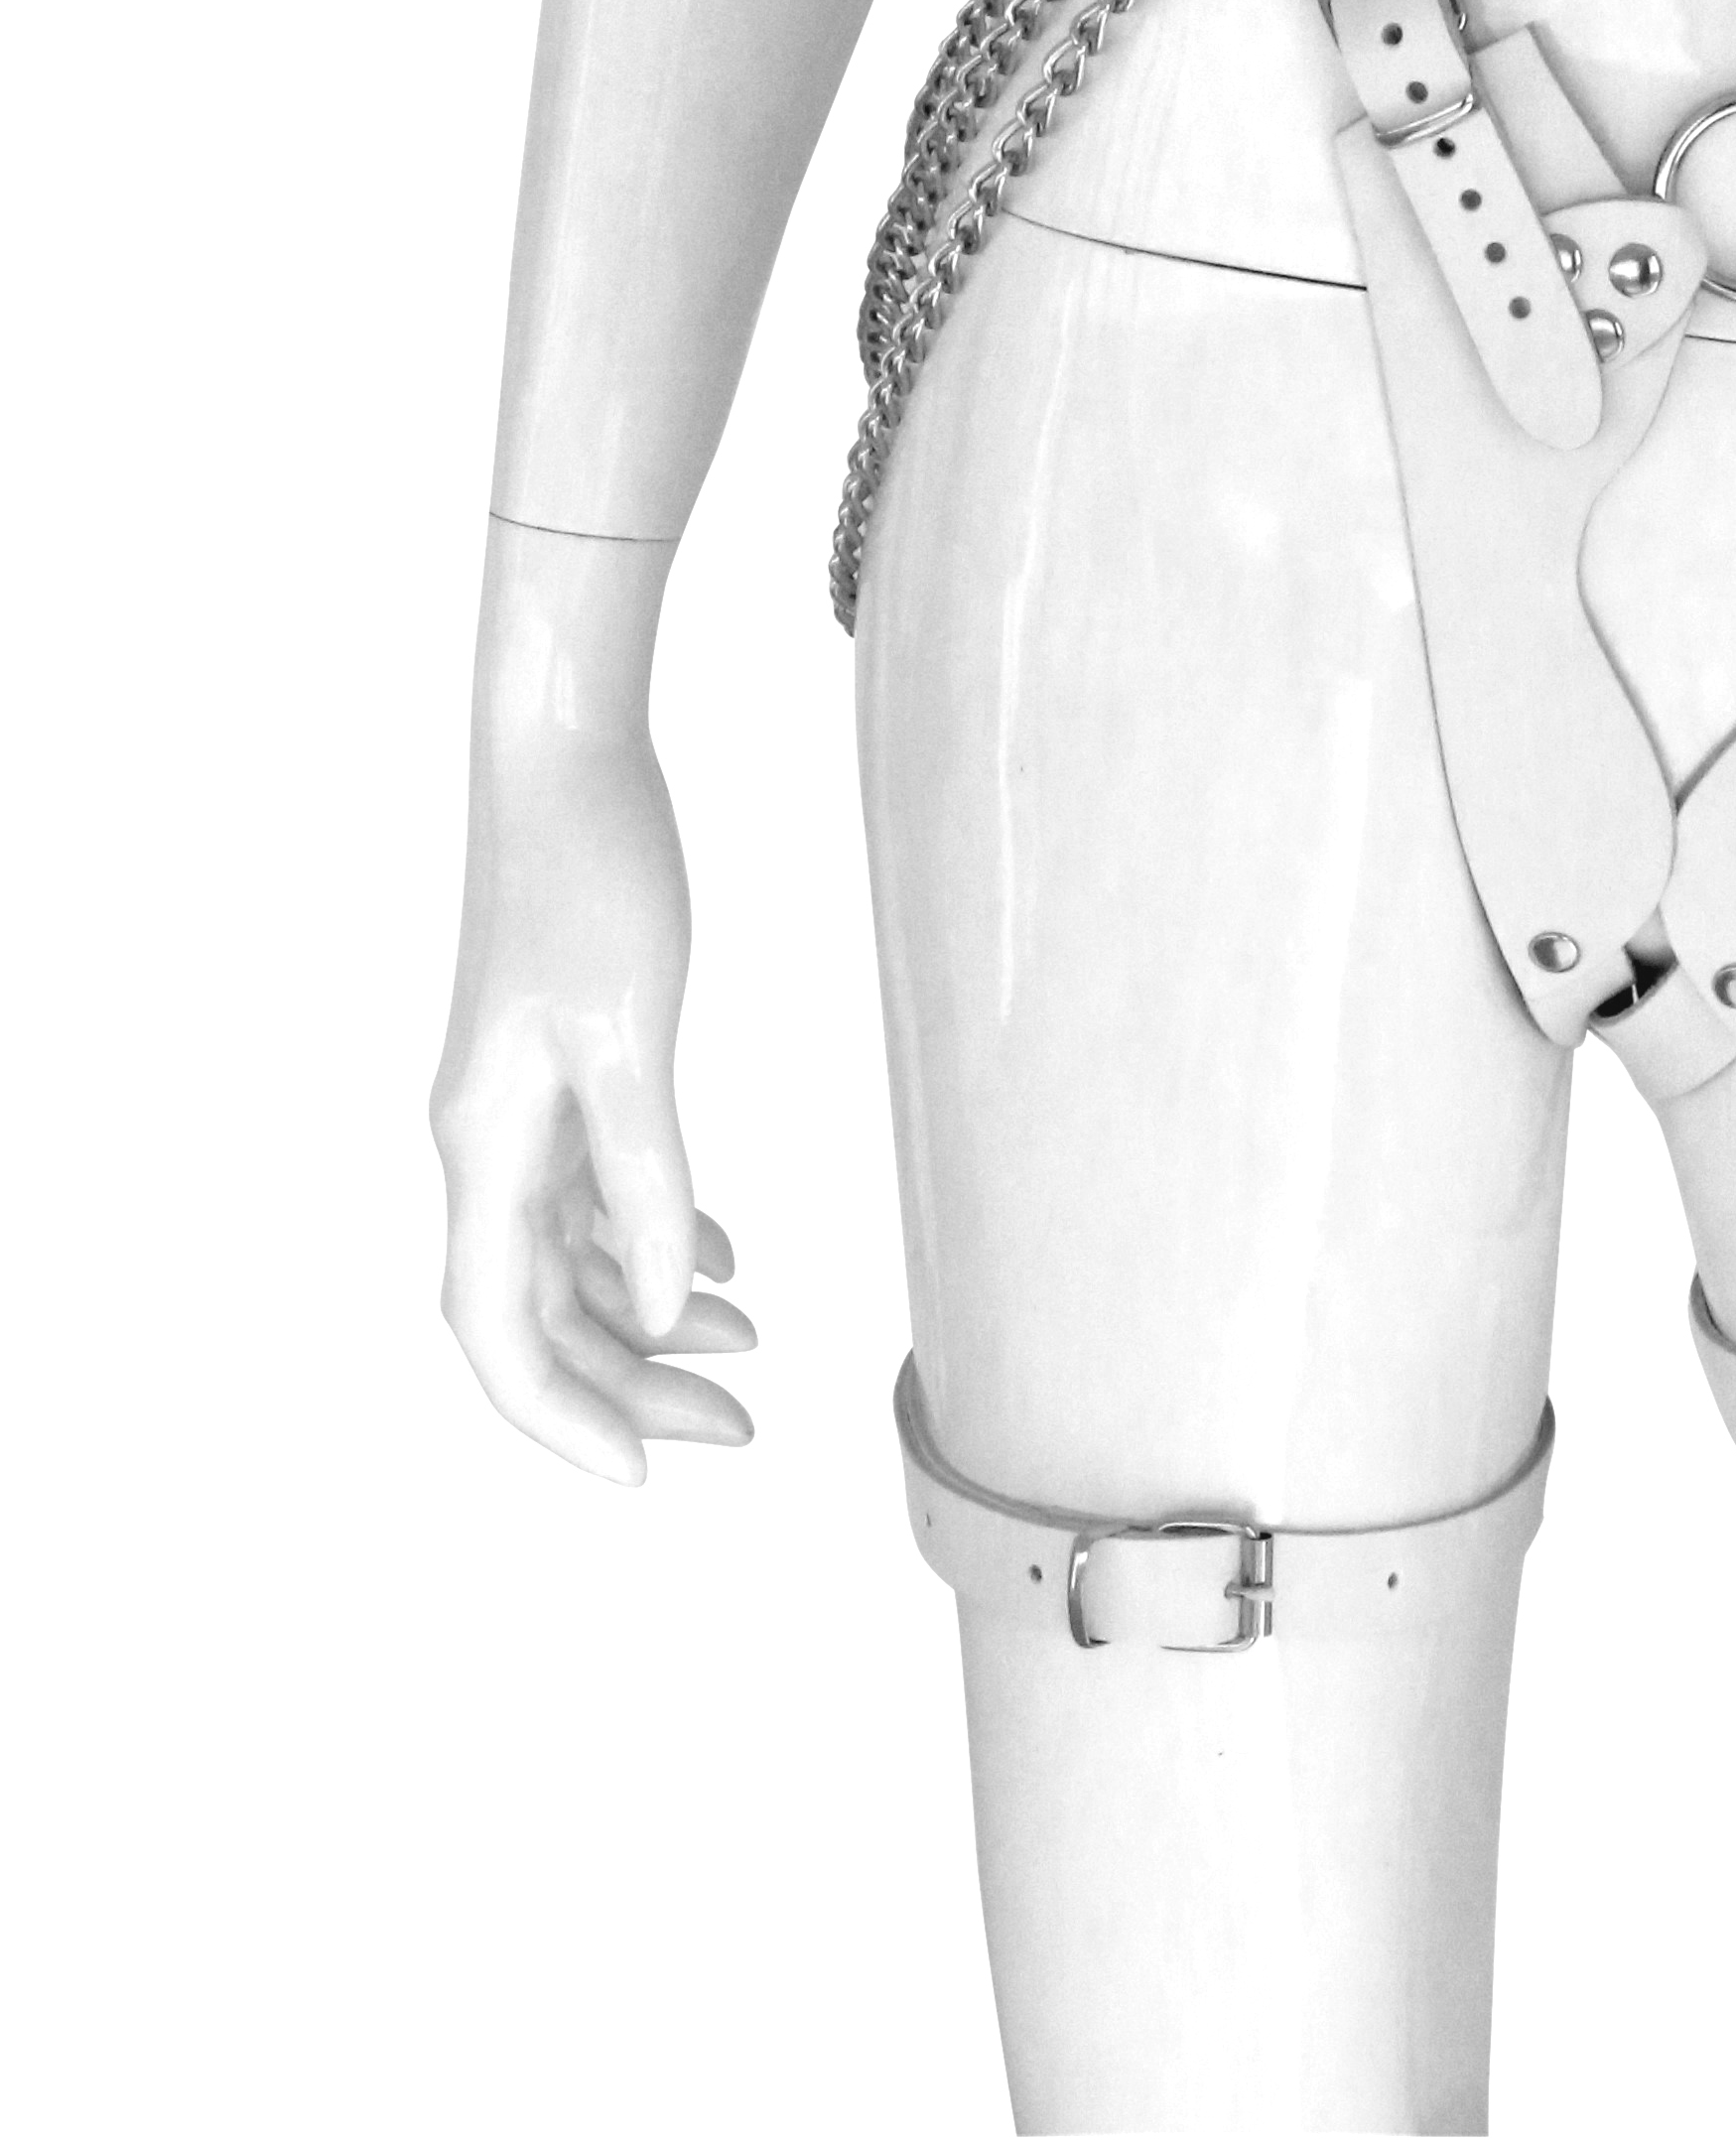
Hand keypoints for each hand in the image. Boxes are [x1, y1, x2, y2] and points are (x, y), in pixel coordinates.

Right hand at [432, 635, 757, 1484]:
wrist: (567, 757)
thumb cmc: (592, 878)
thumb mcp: (632, 1037)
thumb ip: (643, 1180)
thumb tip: (658, 1310)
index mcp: (483, 1147)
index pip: (497, 1332)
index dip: (559, 1418)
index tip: (641, 1479)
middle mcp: (487, 1142)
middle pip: (541, 1313)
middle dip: (631, 1385)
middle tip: (738, 1430)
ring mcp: (520, 1108)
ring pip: (573, 1259)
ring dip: (649, 1316)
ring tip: (751, 1351)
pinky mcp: (561, 1068)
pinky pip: (596, 1193)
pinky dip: (653, 1237)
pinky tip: (720, 1260)